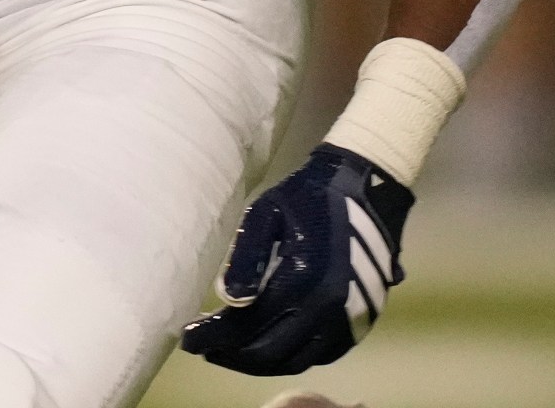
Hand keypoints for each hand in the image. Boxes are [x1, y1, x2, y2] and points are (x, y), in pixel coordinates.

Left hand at [181, 144, 413, 375]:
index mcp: (302, 280)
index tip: (188, 340)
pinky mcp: (361, 323)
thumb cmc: (308, 197)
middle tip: (205, 348)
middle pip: (269, 352)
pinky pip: (320, 355)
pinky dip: (291, 357)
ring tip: (230, 351)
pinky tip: (270, 346)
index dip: (214, 338)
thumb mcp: (266, 214)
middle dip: (231, 355)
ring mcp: (348, 321)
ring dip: (259, 362)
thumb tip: (228, 301)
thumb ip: (245, 258)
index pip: (247, 325)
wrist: (366, 190)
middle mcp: (327, 309)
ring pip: (295, 361)